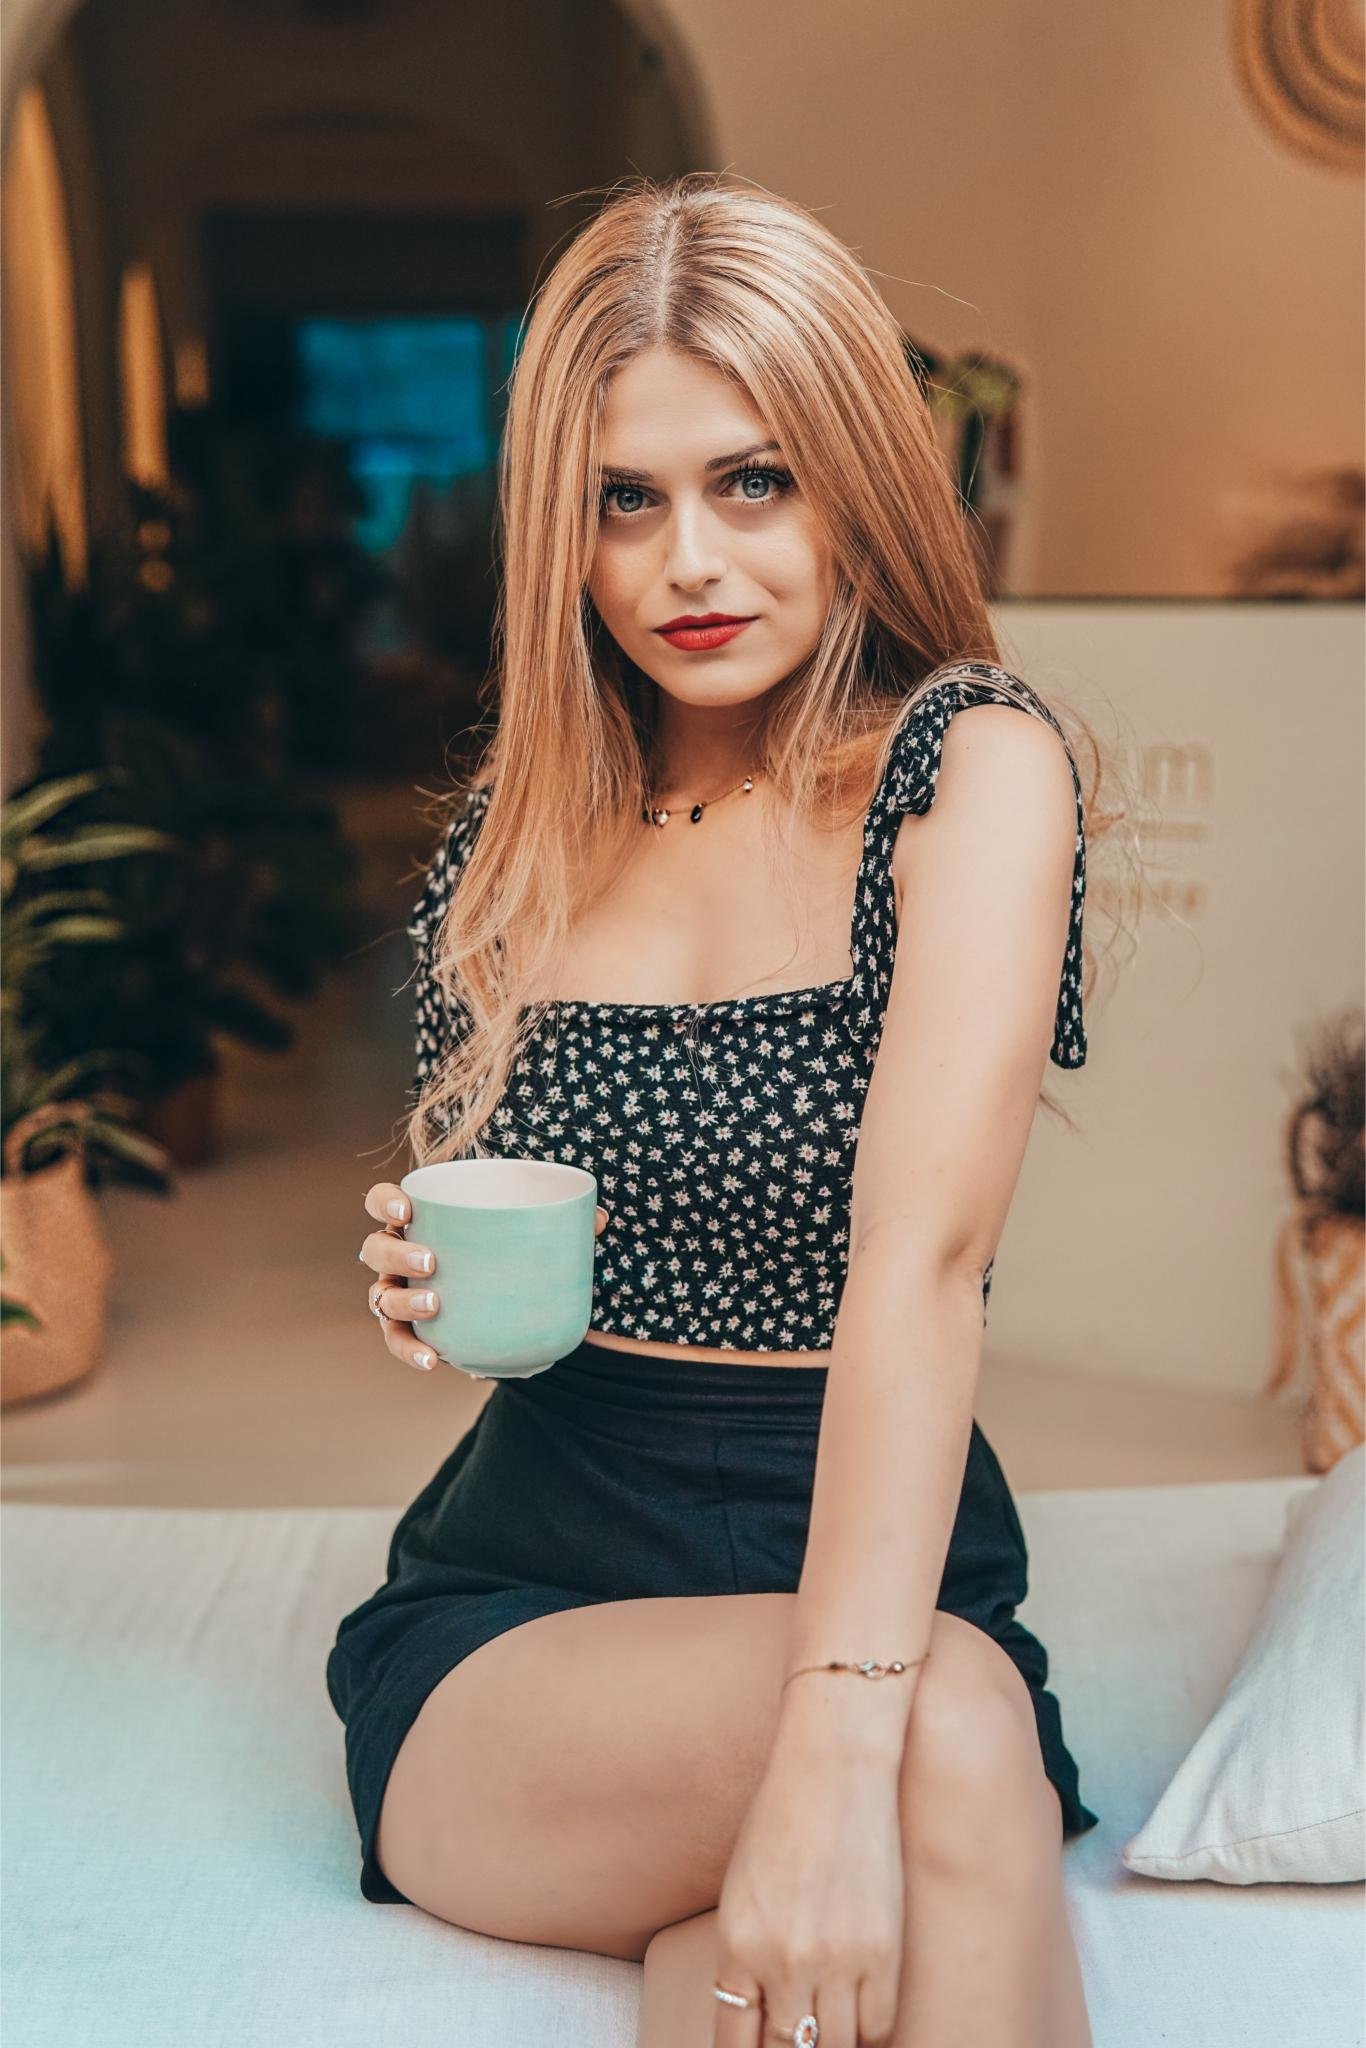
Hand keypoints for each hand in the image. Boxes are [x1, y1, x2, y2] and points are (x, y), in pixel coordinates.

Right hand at [357, 1182, 607, 1371]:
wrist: (500, 1298)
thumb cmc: (504, 1250)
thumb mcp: (528, 1230)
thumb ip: (560, 1220)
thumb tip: (599, 1218)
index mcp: (420, 1221)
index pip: (383, 1202)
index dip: (385, 1202)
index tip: (408, 1211)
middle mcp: (398, 1257)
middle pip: (376, 1250)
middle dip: (397, 1255)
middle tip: (432, 1262)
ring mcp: (399, 1294)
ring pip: (381, 1298)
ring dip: (402, 1303)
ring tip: (433, 1306)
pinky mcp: (411, 1330)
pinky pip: (400, 1342)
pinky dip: (411, 1352)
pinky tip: (433, 1360)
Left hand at [711, 1728, 902, 2047]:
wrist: (835, 1769)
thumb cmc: (782, 1820)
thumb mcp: (743, 1890)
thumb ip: (747, 1955)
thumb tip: (760, 2010)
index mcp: (737, 1945)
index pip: (737, 2041)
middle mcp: (783, 1961)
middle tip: (801, 2036)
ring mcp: (835, 1960)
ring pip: (836, 2046)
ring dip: (832, 2042)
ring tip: (831, 2025)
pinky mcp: (882, 1951)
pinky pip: (878, 2025)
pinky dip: (870, 2030)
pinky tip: (862, 2014)